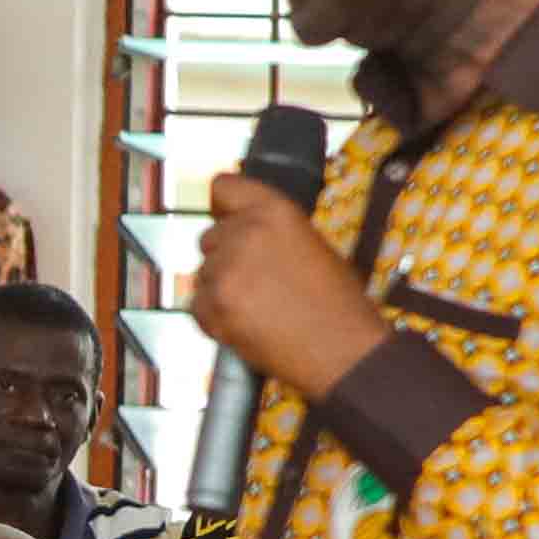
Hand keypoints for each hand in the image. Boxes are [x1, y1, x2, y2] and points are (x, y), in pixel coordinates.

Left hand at [183, 173, 391, 399]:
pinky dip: (213, 318)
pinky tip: (245, 325)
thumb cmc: (337, 303)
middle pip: (208, 238)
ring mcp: (226, 269)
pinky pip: (196, 306)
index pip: (223, 187)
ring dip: (220, 290)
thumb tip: (239, 230)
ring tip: (258, 308)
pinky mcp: (213, 305)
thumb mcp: (311, 245)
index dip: (222, 205)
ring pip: (202, 274)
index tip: (222, 215)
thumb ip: (271, 232)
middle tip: (257, 283)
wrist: (343, 350)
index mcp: (275, 212)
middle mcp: (245, 233)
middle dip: (225, 258)